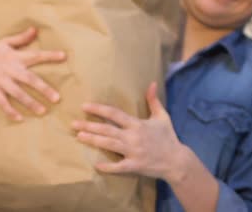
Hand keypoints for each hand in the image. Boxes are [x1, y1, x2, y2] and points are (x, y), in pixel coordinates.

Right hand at [0, 27, 66, 120]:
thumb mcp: (4, 43)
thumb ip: (21, 38)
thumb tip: (35, 29)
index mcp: (15, 57)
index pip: (35, 55)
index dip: (49, 55)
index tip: (64, 56)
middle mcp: (9, 69)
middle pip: (29, 79)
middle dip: (43, 88)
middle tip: (56, 98)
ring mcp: (0, 80)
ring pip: (17, 93)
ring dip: (30, 102)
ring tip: (42, 111)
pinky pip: (2, 102)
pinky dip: (10, 110)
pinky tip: (19, 118)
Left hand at [71, 82, 185, 180]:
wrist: (178, 162)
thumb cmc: (168, 138)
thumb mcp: (162, 117)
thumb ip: (154, 101)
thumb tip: (152, 83)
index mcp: (138, 124)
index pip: (115, 114)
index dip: (99, 109)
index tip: (84, 106)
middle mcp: (134, 137)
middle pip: (107, 130)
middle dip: (89, 126)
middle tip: (73, 124)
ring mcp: (134, 152)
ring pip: (109, 145)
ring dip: (93, 141)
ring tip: (79, 137)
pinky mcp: (135, 166)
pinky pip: (119, 167)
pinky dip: (108, 167)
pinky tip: (96, 165)